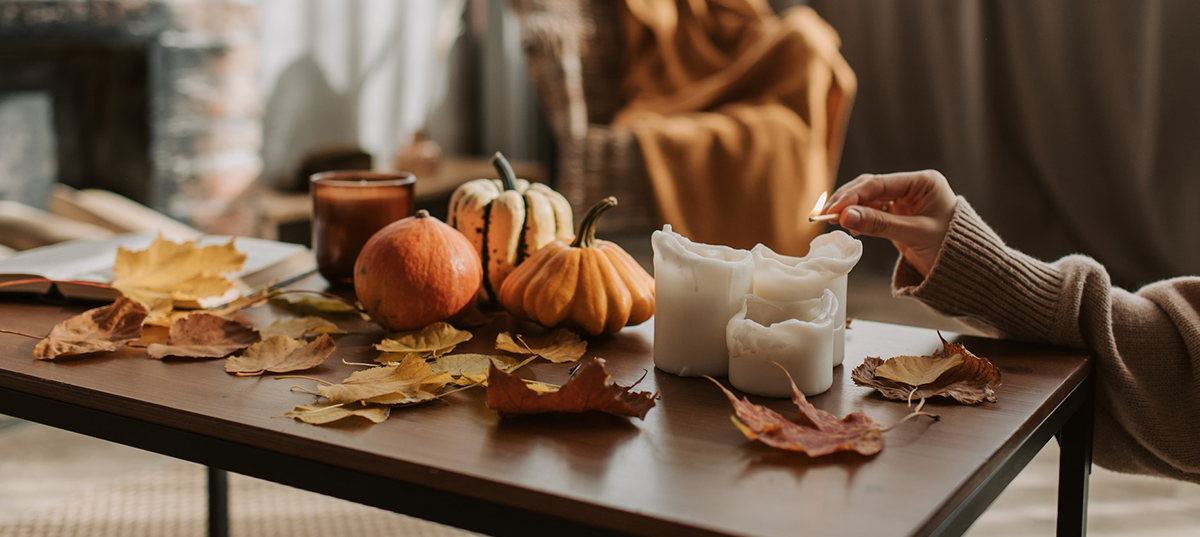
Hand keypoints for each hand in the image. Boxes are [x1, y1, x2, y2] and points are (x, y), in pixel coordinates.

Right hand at [821, 170, 956, 275]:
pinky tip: (849, 227)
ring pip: (868, 199)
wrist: (967, 271)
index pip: (879, 183)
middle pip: (871, 188)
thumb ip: (879, 223)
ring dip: (850, 209)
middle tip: (824, 214)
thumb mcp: (914, 234)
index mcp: (923, 182)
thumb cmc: (951, 249)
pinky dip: (859, 219)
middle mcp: (912, 187)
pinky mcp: (899, 215)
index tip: (833, 209)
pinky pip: (873, 212)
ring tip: (833, 222)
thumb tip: (844, 216)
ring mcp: (905, 201)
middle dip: (847, 201)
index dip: (853, 195)